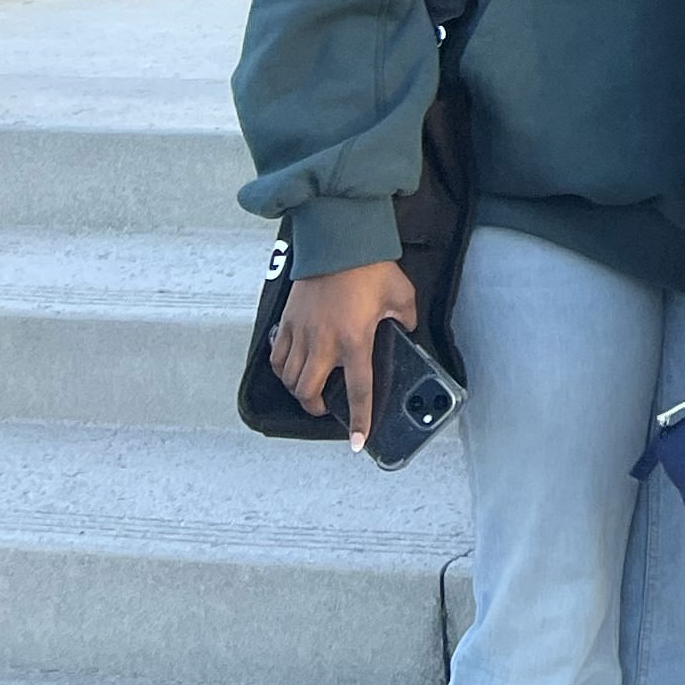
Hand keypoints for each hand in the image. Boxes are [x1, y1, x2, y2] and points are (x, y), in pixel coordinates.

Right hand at [271, 260, 419, 445]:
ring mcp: (301, 334)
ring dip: (299, 391)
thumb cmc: (370, 268)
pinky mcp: (287, 323)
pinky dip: (282, 370)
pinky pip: (277, 357)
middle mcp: (324, 343)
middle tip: (325, 407)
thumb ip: (407, 318)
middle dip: (315, 407)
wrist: (337, 244)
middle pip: (309, 392)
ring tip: (309, 390)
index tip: (356, 440)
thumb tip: (406, 329)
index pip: (358, 390)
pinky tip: (291, 369)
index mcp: (355, 340)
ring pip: (290, 378)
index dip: (358, 419)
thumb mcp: (402, 294)